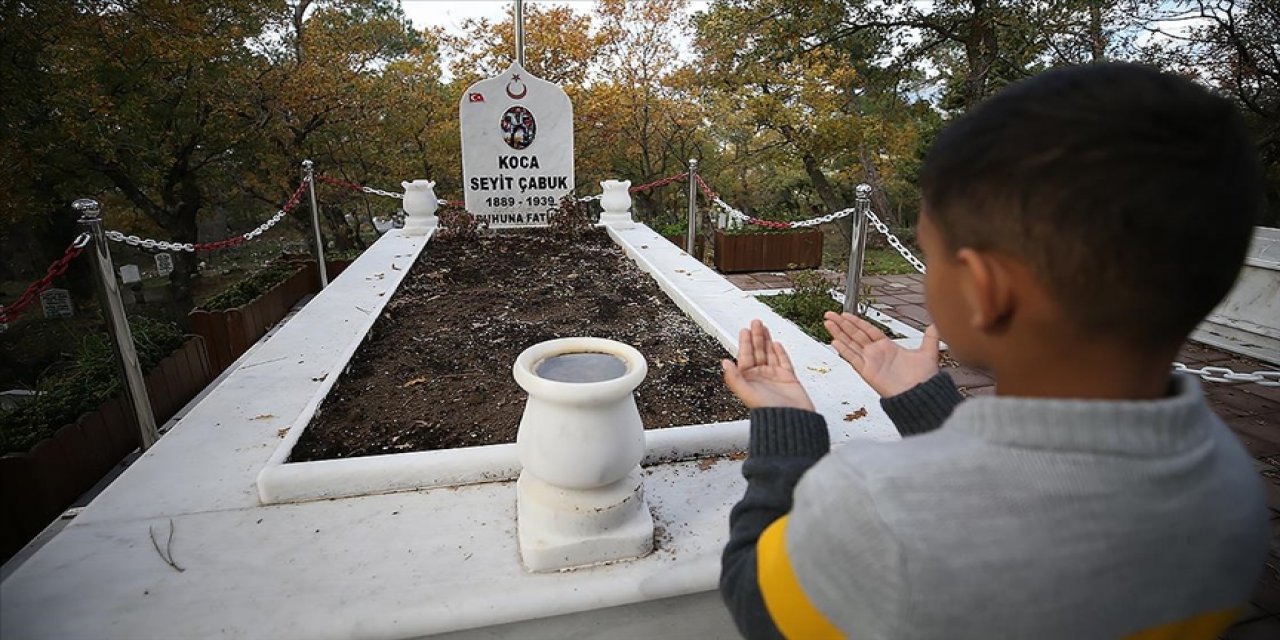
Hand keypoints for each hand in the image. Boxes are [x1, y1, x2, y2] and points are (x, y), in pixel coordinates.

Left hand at [722, 319, 814, 410]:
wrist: (792, 420)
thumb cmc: (770, 411)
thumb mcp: (747, 393)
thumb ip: (734, 378)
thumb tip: (724, 363)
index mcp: (749, 380)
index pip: (745, 356)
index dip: (745, 342)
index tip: (744, 330)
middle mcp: (760, 377)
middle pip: (757, 352)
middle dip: (756, 337)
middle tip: (755, 322)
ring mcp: (774, 377)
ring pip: (769, 353)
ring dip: (766, 340)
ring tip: (764, 328)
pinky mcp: (788, 378)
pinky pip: (783, 361)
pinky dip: (779, 352)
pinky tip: (776, 343)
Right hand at [824, 312, 939, 397]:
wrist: (921, 394)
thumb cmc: (924, 378)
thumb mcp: (928, 353)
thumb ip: (930, 338)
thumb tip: (935, 325)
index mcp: (887, 347)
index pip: (867, 330)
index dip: (856, 321)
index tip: (845, 314)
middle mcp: (876, 353)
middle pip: (855, 334)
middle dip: (842, 324)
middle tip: (830, 314)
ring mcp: (870, 362)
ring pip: (850, 344)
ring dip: (838, 333)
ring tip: (827, 322)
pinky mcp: (867, 371)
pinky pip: (852, 359)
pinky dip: (843, 350)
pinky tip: (834, 341)